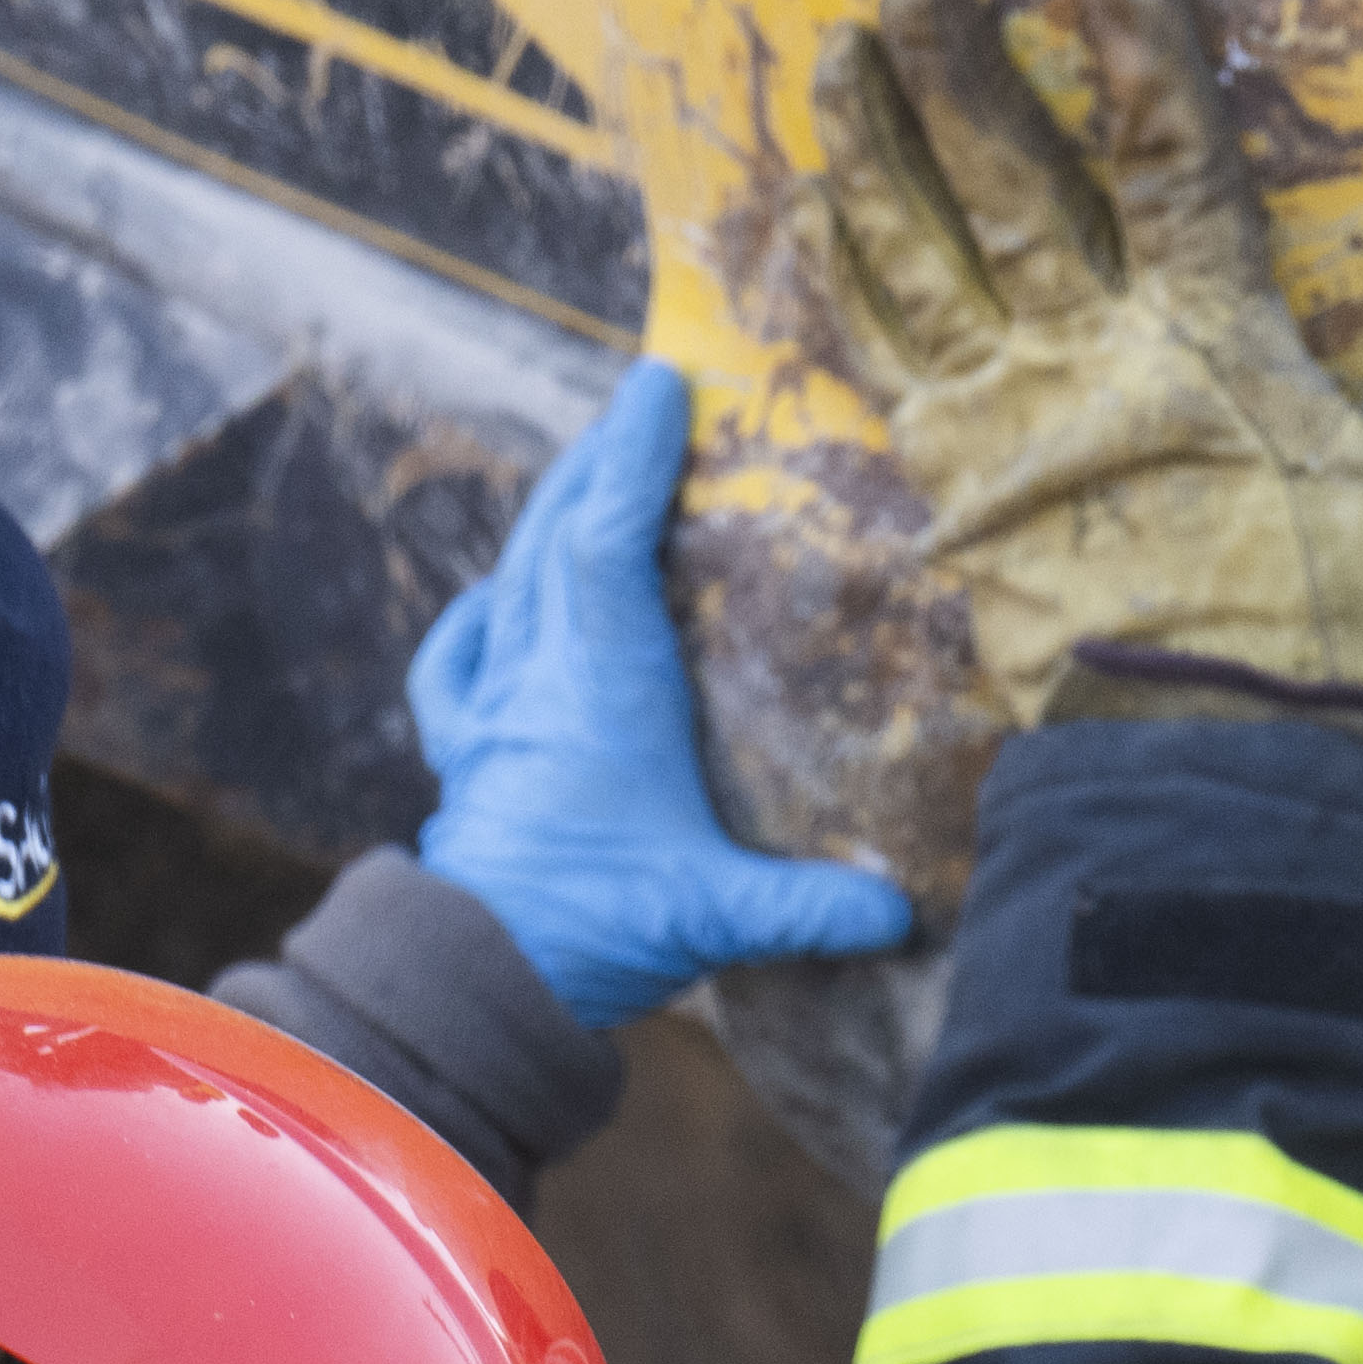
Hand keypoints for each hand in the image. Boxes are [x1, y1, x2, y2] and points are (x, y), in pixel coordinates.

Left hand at [401, 358, 920, 1027]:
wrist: (480, 978)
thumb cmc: (599, 928)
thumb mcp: (721, 915)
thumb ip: (815, 905)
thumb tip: (903, 912)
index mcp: (605, 684)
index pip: (608, 536)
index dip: (633, 454)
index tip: (663, 385)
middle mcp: (542, 674)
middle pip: (558, 534)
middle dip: (601, 462)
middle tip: (642, 405)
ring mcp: (494, 708)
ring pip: (514, 579)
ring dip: (549, 518)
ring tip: (586, 475)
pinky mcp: (466, 752)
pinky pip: (459, 659)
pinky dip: (479, 615)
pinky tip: (492, 602)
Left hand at [815, 0, 1362, 731]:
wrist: (1204, 778)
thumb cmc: (1327, 639)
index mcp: (1208, 342)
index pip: (1170, 163)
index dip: (1142, 57)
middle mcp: (1085, 355)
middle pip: (1005, 183)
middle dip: (960, 69)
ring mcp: (1000, 417)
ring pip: (917, 249)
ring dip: (872, 141)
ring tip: (843, 51)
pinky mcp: (944, 485)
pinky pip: (877, 352)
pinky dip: (845, 272)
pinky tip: (819, 204)